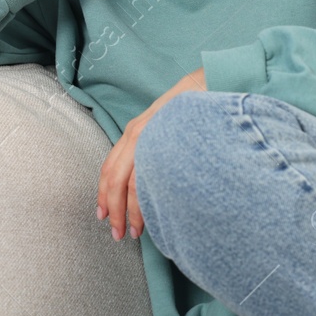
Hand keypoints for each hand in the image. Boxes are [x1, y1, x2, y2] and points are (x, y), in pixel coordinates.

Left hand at [98, 68, 206, 240]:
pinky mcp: (168, 141)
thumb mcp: (165, 127)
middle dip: (114, 210)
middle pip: (115, 179)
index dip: (103, 194)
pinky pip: (154, 175)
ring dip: (131, 212)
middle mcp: (137, 134)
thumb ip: (154, 148)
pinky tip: (153, 215)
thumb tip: (152, 180)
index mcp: (134, 132)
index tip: (103, 214)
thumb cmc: (192, 109)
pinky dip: (150, 200)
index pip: (109, 168)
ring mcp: (152, 137)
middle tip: (116, 233)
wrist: (212, 82)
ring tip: (135, 231)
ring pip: (133, 183)